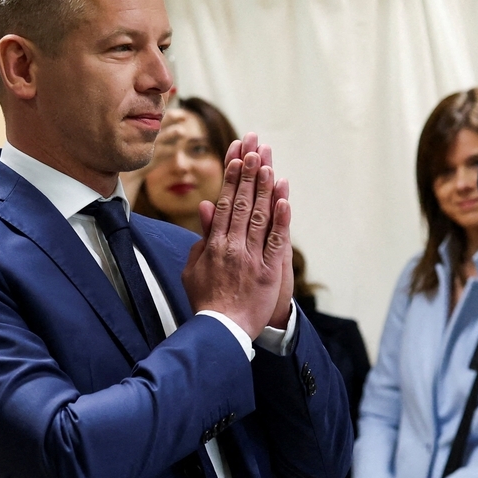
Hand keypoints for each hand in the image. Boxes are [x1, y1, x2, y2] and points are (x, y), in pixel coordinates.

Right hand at [183, 144, 289, 337]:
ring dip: (264, 188)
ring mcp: (250, 258)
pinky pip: (275, 241)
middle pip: (242, 202)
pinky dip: (280, 219)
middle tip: (255, 146)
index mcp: (214, 244)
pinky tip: (284, 198)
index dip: (232, 176)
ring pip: (259, 216)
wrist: (220, 331)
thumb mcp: (193, 269)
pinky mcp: (268, 271)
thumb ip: (202, 238)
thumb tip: (206, 208)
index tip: (237, 154)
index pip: (225, 202)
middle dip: (249, 172)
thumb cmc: (206, 301)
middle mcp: (232, 246)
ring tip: (268, 162)